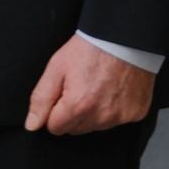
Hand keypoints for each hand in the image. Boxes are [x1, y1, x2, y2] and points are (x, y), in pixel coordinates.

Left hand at [25, 34, 154, 134]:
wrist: (123, 39)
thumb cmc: (89, 50)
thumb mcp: (56, 68)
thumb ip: (41, 99)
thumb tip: (32, 124)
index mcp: (78, 105)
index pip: (55, 127)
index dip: (53, 111)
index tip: (60, 95)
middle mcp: (101, 116)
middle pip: (75, 129)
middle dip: (71, 113)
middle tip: (77, 88)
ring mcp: (121, 117)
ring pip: (95, 126)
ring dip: (91, 113)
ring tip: (95, 87)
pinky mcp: (136, 114)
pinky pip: (116, 121)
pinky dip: (112, 109)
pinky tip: (111, 90)